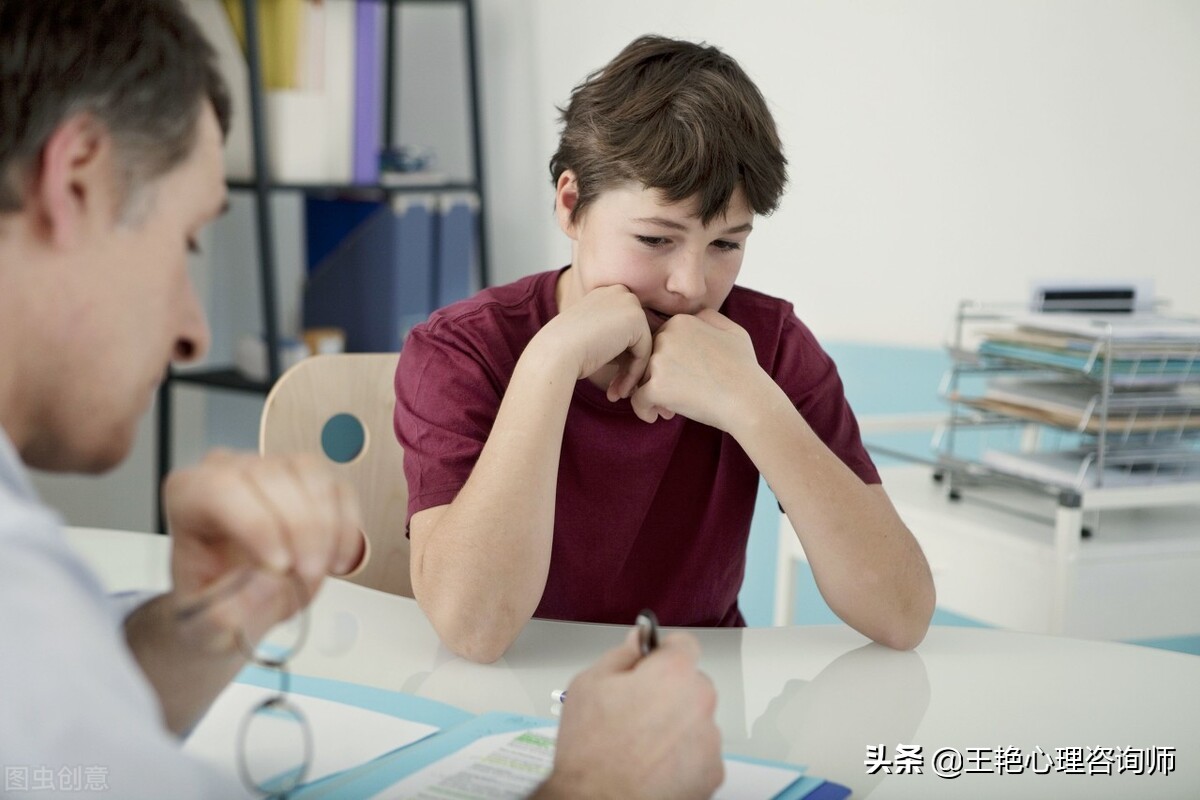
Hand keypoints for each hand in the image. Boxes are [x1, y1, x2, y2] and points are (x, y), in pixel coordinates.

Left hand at [161, 450, 364, 651]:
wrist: (235, 608)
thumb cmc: (212, 608)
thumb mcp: (206, 628)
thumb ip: (229, 610)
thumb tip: (272, 578)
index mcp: (188, 496)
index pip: (222, 489)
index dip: (257, 524)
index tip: (279, 566)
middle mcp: (228, 471)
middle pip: (272, 478)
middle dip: (300, 530)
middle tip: (306, 576)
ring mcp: (272, 469)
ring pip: (311, 475)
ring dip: (326, 527)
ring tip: (318, 570)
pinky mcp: (310, 481)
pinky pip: (339, 490)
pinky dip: (347, 528)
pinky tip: (337, 561)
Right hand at [535, 284, 652, 400]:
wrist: (555, 353)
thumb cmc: (565, 351)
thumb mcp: (590, 337)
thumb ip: (612, 338)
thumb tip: (635, 356)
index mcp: (605, 293)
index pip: (625, 329)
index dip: (620, 357)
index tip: (610, 379)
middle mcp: (619, 292)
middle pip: (636, 336)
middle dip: (628, 366)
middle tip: (615, 390)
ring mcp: (629, 303)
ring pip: (641, 346)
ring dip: (630, 374)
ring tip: (616, 394)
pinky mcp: (636, 319)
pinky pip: (644, 352)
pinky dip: (634, 374)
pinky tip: (619, 389)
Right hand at [539, 629, 723, 799]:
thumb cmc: (591, 750)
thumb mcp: (590, 684)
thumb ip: (622, 654)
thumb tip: (638, 641)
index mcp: (673, 673)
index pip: (684, 644)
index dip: (663, 652)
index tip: (652, 662)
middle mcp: (699, 703)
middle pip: (692, 683)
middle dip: (669, 691)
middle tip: (636, 710)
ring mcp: (709, 740)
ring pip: (695, 719)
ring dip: (677, 724)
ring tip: (641, 743)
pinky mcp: (712, 772)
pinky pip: (700, 752)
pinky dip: (683, 756)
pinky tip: (653, 763)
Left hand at [631, 308, 768, 428]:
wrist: (748, 399)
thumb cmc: (744, 368)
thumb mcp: (732, 330)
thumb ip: (707, 318)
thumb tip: (692, 318)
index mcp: (681, 321)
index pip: (659, 342)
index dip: (668, 361)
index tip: (681, 378)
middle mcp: (666, 336)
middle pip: (647, 359)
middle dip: (657, 378)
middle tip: (674, 396)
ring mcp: (659, 361)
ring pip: (640, 379)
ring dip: (652, 394)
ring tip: (668, 409)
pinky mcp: (655, 386)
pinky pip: (637, 400)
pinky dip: (643, 410)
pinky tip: (654, 417)